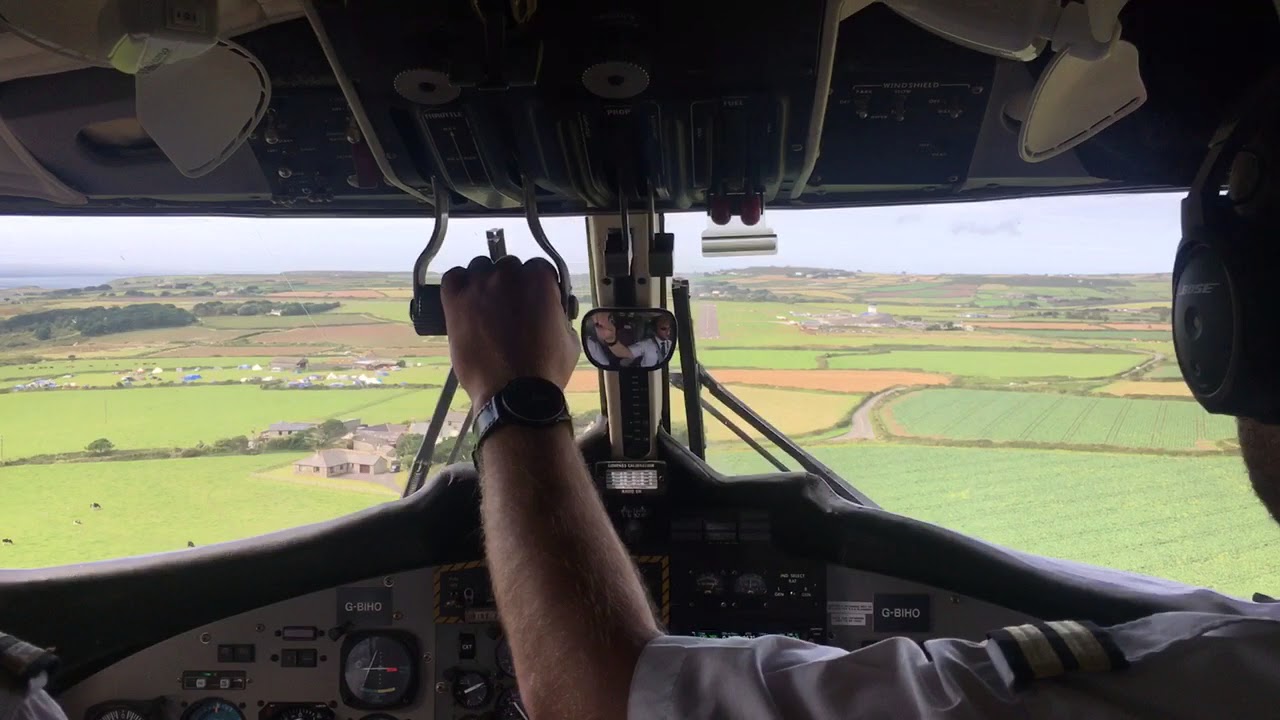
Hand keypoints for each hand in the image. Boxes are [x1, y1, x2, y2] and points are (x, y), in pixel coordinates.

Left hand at [441, 256, 579, 406]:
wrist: (514, 393)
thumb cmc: (546, 369)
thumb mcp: (568, 338)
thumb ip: (558, 315)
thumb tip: (551, 313)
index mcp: (540, 279)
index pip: (537, 268)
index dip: (535, 287)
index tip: (532, 302)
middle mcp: (509, 274)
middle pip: (507, 267)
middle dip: (510, 285)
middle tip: (509, 311)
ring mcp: (480, 285)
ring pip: (479, 268)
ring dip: (484, 283)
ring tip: (485, 308)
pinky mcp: (455, 301)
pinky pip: (452, 278)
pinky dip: (458, 285)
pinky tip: (464, 302)